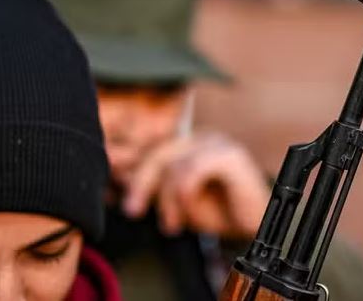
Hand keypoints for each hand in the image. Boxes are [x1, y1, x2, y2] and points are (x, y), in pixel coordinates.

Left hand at [121, 133, 269, 238]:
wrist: (253, 226)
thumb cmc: (217, 212)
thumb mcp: (174, 199)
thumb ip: (150, 185)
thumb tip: (117, 174)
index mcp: (189, 142)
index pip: (150, 144)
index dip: (127, 160)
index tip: (109, 183)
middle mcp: (202, 136)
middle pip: (157, 151)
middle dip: (141, 183)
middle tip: (133, 210)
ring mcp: (218, 143)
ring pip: (173, 163)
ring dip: (167, 199)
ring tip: (171, 223)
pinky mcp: (231, 156)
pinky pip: (192, 170)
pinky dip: (183, 195)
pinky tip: (185, 213)